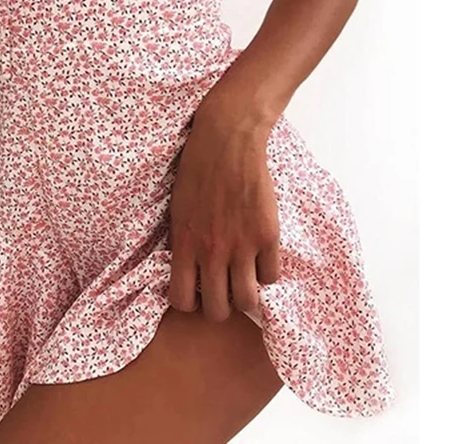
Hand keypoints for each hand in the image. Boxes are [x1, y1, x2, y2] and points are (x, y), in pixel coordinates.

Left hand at [167, 98, 280, 321]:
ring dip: (245, 296)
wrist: (227, 140)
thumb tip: (187, 269)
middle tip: (222, 288)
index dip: (189, 303)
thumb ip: (181, 242)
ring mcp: (242, 245)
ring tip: (243, 279)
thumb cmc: (197, 169)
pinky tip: (260, 258)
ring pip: (248, 301)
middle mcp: (212, 251)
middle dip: (219, 305)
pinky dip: (267, 273)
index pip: (181, 301)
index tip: (195, 291)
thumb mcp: (177, 208)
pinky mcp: (267, 235)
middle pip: (217, 310)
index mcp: (184, 244)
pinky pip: (272, 276)